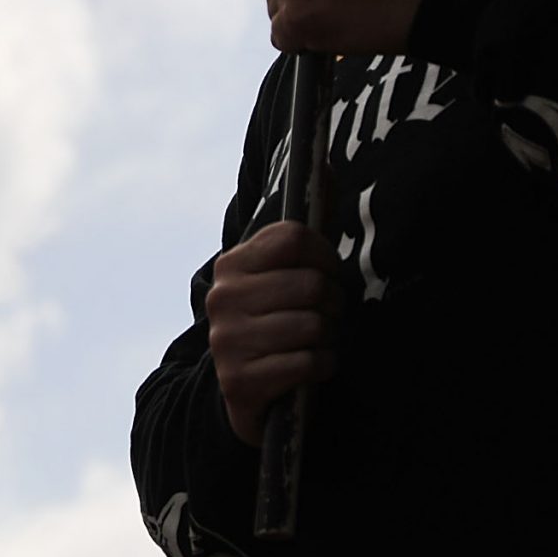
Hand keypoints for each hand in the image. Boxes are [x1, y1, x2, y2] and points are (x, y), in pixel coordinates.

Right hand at [206, 222, 344, 445]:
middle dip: (335, 303)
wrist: (241, 387)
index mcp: (231, 266)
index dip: (326, 256)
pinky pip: (308, 363)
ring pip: (313, 325)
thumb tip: (330, 169)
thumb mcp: (275, 279)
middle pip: (311, 284)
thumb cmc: (272, 323)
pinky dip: (323, 365)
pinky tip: (313, 365)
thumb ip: (300, 236)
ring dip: (329, 337)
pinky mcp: (240, 380)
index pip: (293, 237)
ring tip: (318, 340)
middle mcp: (223, 298)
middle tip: (329, 314)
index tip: (328, 273)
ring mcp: (227, 340)